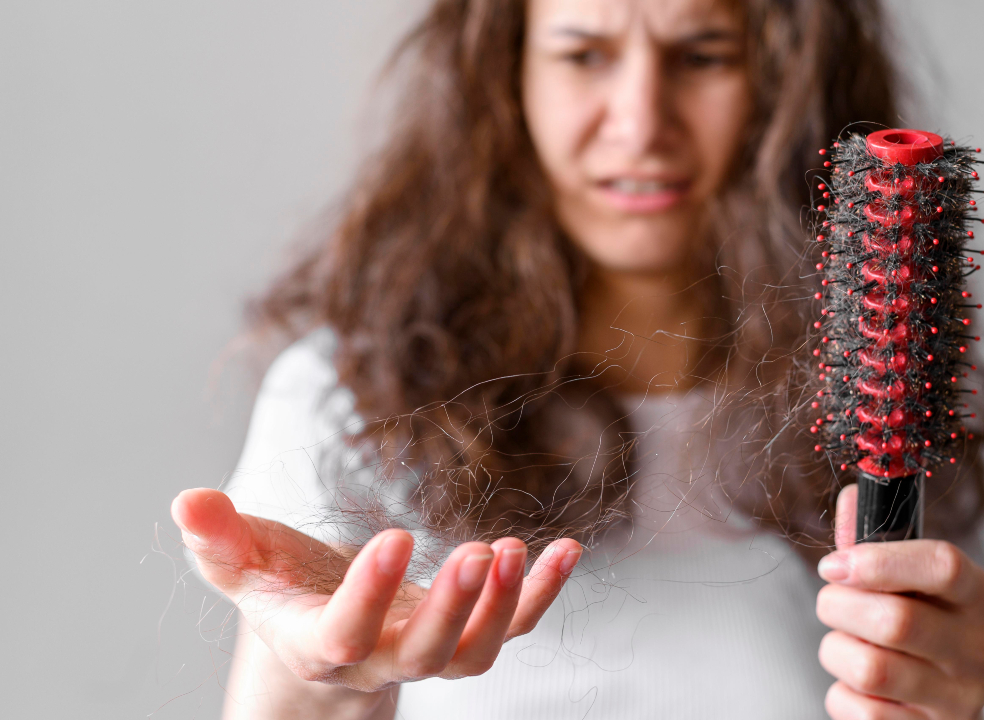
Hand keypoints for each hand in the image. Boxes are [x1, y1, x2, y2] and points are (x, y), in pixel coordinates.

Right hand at [171, 488, 580, 691]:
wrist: (324, 630)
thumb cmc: (282, 591)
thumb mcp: (244, 565)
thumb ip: (218, 540)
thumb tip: (186, 501)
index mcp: (320, 644)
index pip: (344, 634)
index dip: (369, 595)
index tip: (395, 536)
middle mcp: (380, 660)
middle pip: (424, 654)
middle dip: (454, 609)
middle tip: (479, 553)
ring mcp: (430, 652)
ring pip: (474, 653)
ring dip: (503, 606)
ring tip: (517, 550)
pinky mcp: (468, 634)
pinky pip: (515, 626)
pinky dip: (542, 594)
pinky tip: (567, 549)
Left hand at [814, 485, 983, 718]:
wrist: (935, 704)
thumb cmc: (914, 629)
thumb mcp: (902, 581)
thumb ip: (873, 539)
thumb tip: (852, 495)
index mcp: (975, 594)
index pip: (943, 566)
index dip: (881, 561)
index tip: (834, 564)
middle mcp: (977, 646)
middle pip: (896, 621)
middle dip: (840, 608)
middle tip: (830, 604)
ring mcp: (958, 697)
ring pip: (872, 670)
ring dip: (836, 652)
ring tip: (843, 646)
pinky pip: (863, 712)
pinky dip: (841, 696)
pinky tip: (857, 687)